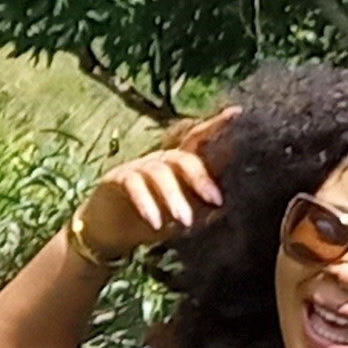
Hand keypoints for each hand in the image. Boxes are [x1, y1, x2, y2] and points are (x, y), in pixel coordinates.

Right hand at [71, 106, 231, 261]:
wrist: (109, 234)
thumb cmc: (152, 222)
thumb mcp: (182, 219)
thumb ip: (203, 210)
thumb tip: (227, 205)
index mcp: (179, 165)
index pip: (199, 142)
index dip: (216, 125)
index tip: (237, 113)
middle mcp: (159, 160)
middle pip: (182, 157)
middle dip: (200, 176)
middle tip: (215, 200)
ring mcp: (136, 167)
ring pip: (159, 173)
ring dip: (174, 197)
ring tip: (184, 221)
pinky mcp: (116, 179)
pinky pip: (133, 185)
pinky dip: (146, 202)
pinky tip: (155, 222)